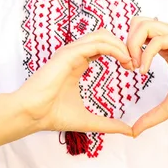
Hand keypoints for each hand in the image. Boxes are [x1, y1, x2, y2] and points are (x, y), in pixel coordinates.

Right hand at [15, 29, 134, 136]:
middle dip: (124, 45)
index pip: (103, 47)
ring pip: (102, 36)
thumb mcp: (88, 120)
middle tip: (136, 63)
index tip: (133, 68)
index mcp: (78, 63)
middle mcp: (75, 54)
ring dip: (121, 45)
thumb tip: (129, 132)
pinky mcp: (69, 54)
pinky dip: (113, 48)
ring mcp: (71, 52)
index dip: (121, 53)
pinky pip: (96, 44)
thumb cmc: (52, 115)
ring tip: (131, 61)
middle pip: (105, 36)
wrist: (31, 115)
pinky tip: (124, 60)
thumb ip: (108, 124)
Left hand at [127, 17, 167, 136]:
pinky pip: (158, 40)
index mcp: (164, 44)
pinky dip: (146, 54)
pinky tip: (144, 71)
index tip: (127, 70)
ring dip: (133, 45)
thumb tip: (134, 132)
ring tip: (136, 68)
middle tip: (128, 66)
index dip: (126, 48)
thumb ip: (152, 115)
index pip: (136, 32)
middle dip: (125, 43)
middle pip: (136, 22)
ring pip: (143, 25)